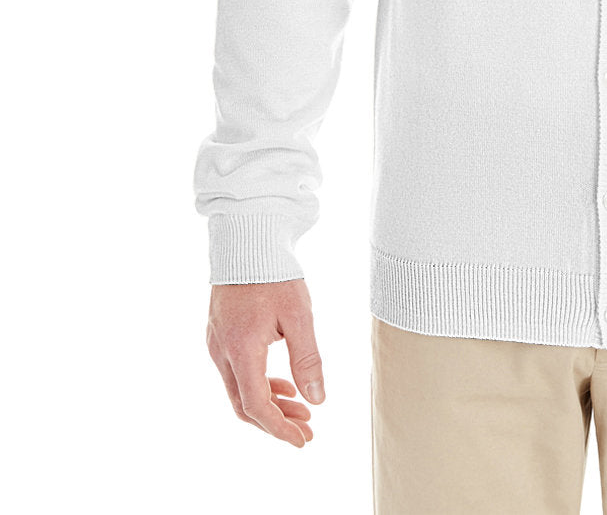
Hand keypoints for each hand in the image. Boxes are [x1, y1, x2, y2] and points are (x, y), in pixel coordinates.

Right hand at [206, 279, 325, 446]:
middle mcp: (221, 352)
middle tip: (306, 429)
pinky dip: (259, 384)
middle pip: (244, 405)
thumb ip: (307, 359)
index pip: (256, 406)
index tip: (303, 440)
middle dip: (276, 422)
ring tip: (301, 408)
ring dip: (269, 404)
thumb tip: (317, 400)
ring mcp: (216, 344)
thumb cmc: (274, 274)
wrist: (247, 240)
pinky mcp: (218, 334)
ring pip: (238, 390)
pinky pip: (235, 372)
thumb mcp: (298, 316)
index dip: (279, 428)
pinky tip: (283, 384)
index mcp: (240, 350)